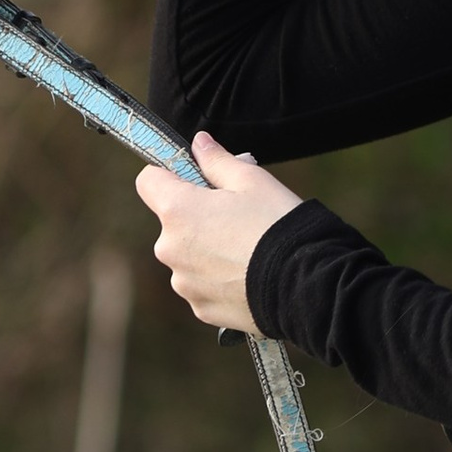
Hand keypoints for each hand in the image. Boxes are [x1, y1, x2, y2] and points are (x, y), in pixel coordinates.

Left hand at [136, 135, 303, 331]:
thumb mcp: (251, 180)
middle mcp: (170, 248)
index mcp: (178, 210)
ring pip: (188, 255)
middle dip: (197, 214)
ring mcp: (184, 282)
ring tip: (247, 248)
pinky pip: (202, 284)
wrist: (303, 283)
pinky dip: (218, 277)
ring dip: (207, 249)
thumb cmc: (276, 223)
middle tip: (237, 213)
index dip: (170, 173)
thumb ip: (217, 160)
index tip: (194, 176)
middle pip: (173, 221)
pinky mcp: (200, 308)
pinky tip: (248, 273)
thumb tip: (198, 143)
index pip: (148, 181)